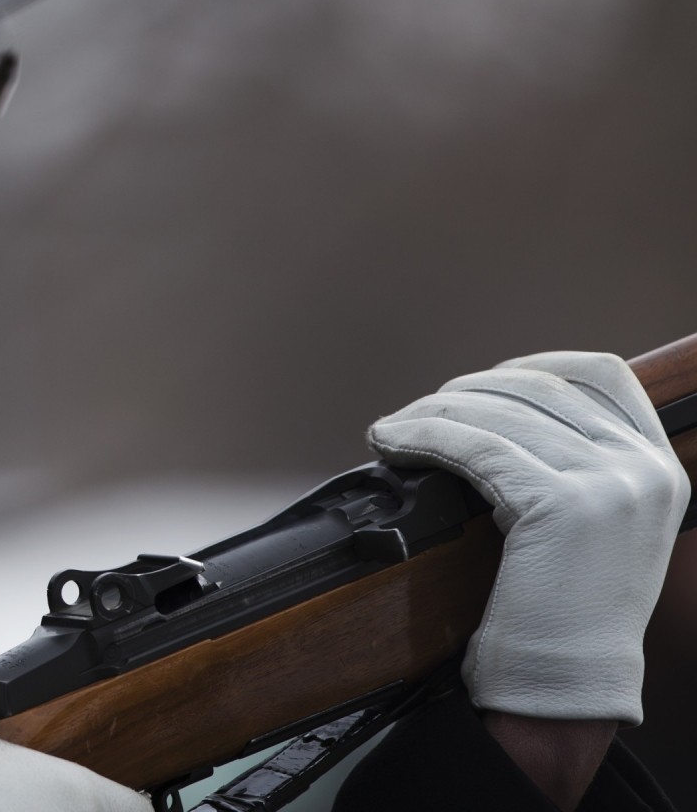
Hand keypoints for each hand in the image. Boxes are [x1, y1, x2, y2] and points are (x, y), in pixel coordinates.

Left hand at [367, 351, 688, 723]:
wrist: (564, 685)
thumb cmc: (559, 613)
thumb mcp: (593, 524)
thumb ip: (573, 465)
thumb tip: (496, 404)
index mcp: (659, 468)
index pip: (601, 375)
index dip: (532, 366)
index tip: (479, 382)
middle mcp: (644, 469)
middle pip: (538, 389)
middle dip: (465, 393)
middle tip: (417, 412)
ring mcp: (610, 484)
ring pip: (498, 414)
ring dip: (432, 412)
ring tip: (393, 428)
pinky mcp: (562, 506)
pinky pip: (474, 447)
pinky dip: (423, 437)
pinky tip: (391, 444)